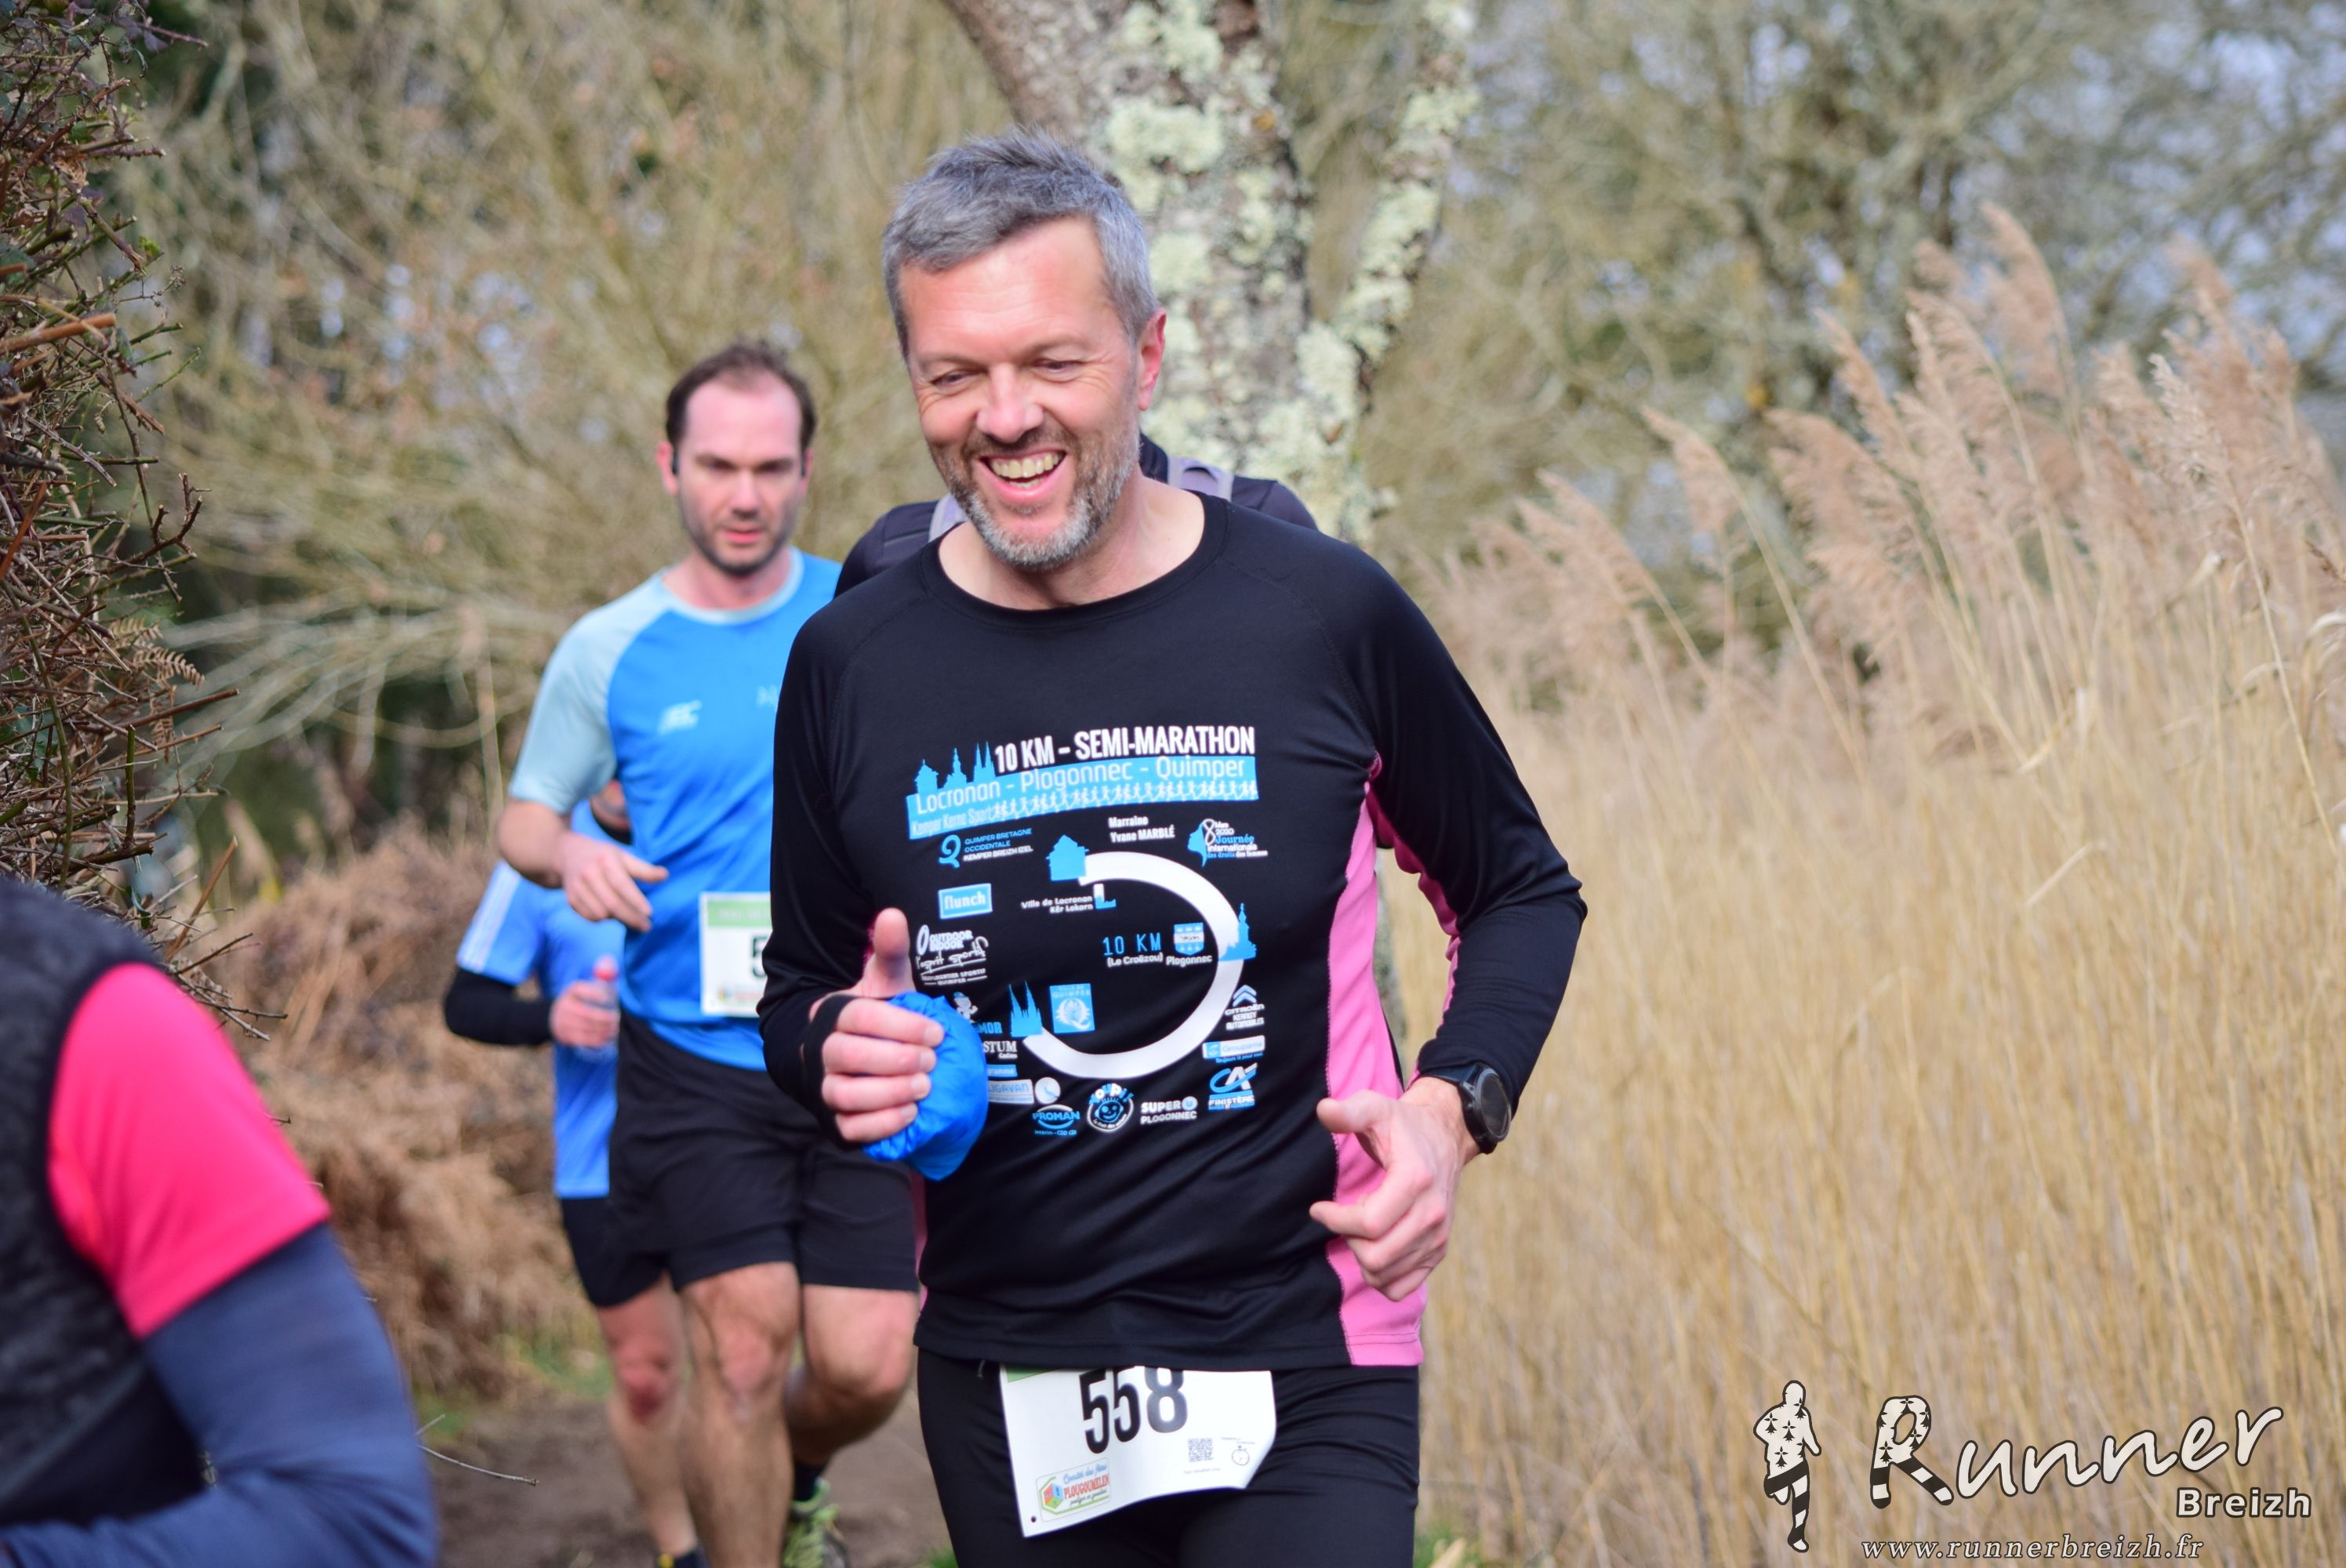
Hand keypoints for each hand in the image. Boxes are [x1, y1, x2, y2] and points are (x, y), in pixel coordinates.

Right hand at [550, 956, 618, 1049]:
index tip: (607, 998)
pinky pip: (584, 1040)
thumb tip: (610, 962)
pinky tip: (607, 1037)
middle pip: (585, 1012)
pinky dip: (598, 1039)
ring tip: (615, 1028)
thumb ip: (600, 976)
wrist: (553, 1017)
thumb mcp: (583, 988)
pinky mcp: (567, 1036)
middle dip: (604, 1017)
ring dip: (603, 1029)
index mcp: (571, 991)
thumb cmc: (577, 1000)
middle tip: (616, 1017)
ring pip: (586, 1027)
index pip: (579, 989)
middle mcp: (565, 1006)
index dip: (594, 993)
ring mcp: (564, 1022)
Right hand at [557, 830, 666, 929]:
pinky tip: (611, 913)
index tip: (650, 913)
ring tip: (629, 915)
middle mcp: (588, 873)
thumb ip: (643, 868)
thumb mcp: (624, 856)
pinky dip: (603, 919)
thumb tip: (665, 875)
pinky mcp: (570, 899)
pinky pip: (590, 917)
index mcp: (605, 860)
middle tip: (646, 926)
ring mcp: (577, 887)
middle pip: (612, 903)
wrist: (569, 854)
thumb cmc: (603, 856)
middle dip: (631, 918)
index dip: (636, 900)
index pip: (622, 884)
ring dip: (617, 918)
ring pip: (600, 914)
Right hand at [814, 908, 941, 1143]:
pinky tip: (910, 1113)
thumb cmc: (878, 1019)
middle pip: (848, 1055)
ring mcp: (824, 1088)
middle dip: (896, 1059)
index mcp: (833, 1013)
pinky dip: (881, 1123)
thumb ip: (890, 952)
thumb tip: (892, 914)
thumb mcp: (885, 984)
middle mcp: (821, 1050)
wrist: (852, 1063)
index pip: (859, 1017)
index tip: (937, 1032)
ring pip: (845, 1093)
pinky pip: (851, 1127)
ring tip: (923, 1087)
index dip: (900, 1025)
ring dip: (889, 1092)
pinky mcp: (835, 1122)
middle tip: (931, 1061)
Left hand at [1307, 1079, 1478, 1300]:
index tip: (1319, 1208)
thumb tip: (1323, 1110)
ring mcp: (1438, 1237)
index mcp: (1415, 1180)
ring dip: (1361, 1255)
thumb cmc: (1402, 1125)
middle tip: (1344, 1217)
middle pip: (1376, 1255)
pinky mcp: (1438, 1252)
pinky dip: (1379, 1275)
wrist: (1444, 1136)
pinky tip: (1375, 1245)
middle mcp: (1433, 1214)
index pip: (1369, 1223)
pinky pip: (1400, 1287)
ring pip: (1385, 1274)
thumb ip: (1348, 1112)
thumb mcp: (1375, 1108)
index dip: (1335, 1220)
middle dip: (1348, 1238)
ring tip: (1362, 1226)